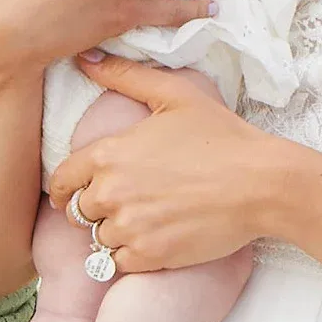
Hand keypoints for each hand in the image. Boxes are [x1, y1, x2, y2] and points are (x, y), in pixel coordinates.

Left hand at [49, 53, 278, 272]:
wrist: (261, 183)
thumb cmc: (221, 136)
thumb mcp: (174, 95)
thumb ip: (125, 76)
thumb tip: (84, 58)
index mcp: (108, 154)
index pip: (60, 180)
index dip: (66, 187)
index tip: (77, 192)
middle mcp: (110, 192)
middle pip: (77, 213)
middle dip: (95, 209)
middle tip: (125, 204)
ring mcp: (129, 227)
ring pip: (98, 239)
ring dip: (115, 233)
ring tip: (145, 221)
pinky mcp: (149, 255)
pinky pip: (119, 262)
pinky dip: (132, 255)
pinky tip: (154, 240)